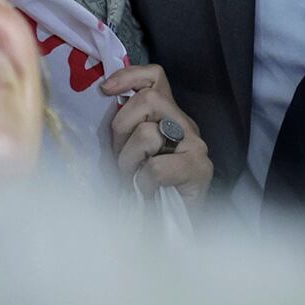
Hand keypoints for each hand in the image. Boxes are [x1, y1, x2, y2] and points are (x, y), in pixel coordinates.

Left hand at [100, 63, 212, 204]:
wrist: (177, 229)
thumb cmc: (149, 189)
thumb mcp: (132, 151)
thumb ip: (127, 128)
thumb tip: (104, 103)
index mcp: (169, 116)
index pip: (155, 77)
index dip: (128, 76)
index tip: (104, 89)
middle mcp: (185, 124)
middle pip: (147, 100)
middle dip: (121, 127)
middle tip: (119, 156)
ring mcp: (195, 145)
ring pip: (147, 133)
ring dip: (128, 160)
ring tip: (130, 178)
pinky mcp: (200, 168)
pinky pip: (156, 167)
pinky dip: (142, 182)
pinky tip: (145, 192)